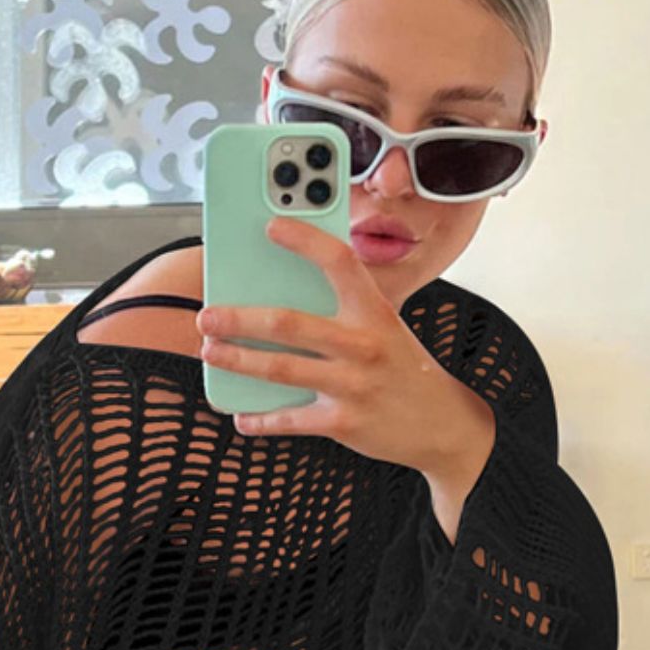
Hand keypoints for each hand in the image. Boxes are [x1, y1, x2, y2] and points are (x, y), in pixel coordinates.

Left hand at [197, 215, 493, 481]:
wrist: (442, 423)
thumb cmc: (402, 368)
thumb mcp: (384, 328)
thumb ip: (343, 311)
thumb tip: (280, 296)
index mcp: (373, 311)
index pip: (339, 261)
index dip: (304, 240)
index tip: (271, 226)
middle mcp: (363, 344)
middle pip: (289, 323)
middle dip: (240, 318)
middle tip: (208, 315)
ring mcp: (352, 385)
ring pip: (281, 369)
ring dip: (238, 360)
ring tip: (211, 351)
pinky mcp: (343, 422)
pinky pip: (290, 420)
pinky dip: (260, 420)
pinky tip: (240, 417)